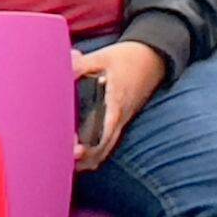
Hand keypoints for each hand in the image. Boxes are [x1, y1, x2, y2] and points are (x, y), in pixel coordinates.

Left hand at [74, 41, 166, 171]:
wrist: (153, 57)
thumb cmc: (129, 58)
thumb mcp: (104, 57)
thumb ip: (82, 64)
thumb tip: (63, 69)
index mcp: (115, 105)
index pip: (104, 136)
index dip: (88, 148)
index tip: (72, 150)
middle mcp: (119, 118)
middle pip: (103, 151)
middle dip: (84, 159)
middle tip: (64, 155)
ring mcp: (122, 121)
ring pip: (105, 150)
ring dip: (88, 158)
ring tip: (67, 157)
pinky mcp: (121, 120)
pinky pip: (108, 143)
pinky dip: (94, 151)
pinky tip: (80, 149)